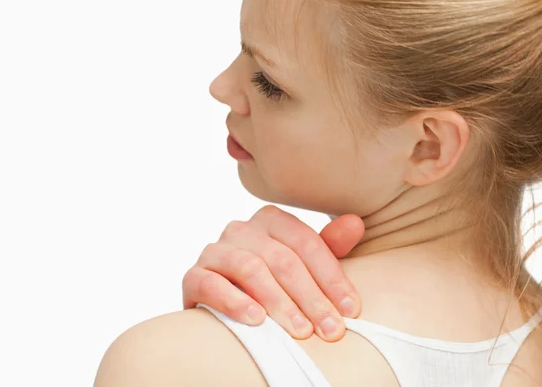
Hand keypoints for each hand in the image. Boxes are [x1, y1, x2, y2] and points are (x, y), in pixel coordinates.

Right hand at [182, 205, 364, 341]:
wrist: (226, 303)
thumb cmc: (273, 283)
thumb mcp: (304, 266)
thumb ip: (329, 247)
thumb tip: (356, 223)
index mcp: (270, 220)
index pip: (305, 243)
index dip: (331, 276)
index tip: (350, 309)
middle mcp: (240, 229)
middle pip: (282, 258)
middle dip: (311, 297)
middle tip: (330, 330)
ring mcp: (215, 251)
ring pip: (250, 268)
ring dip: (278, 302)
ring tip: (299, 330)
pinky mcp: (193, 276)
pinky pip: (211, 284)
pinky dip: (234, 301)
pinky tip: (256, 320)